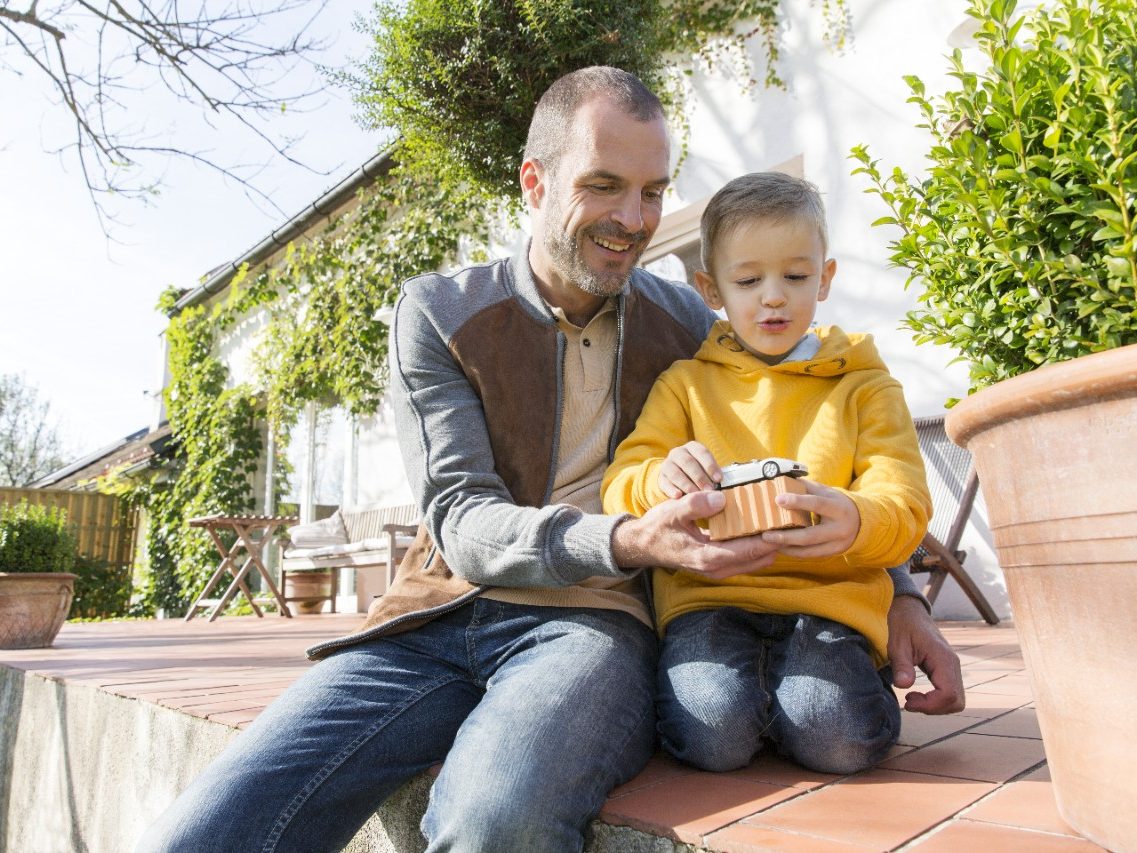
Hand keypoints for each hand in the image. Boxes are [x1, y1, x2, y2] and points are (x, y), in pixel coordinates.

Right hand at [611, 489, 778, 579]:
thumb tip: (721, 498)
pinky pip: (744, 560)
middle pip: (755, 560)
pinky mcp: (716, 565)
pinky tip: (764, 534)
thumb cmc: (657, 528)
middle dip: (774, 545)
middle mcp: (715, 568)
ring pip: (752, 563)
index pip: (746, 551)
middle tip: (791, 526)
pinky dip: (756, 550)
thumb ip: (695, 504)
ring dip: (767, 549)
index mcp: (706, 556)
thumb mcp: (672, 511)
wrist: (644, 545)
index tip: (784, 526)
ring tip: (784, 529)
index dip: (768, 540)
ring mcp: (716, 569)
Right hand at [658, 441, 720, 498]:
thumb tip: (721, 489)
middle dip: (700, 477)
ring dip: (687, 484)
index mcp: (692, 448)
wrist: (676, 480)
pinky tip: (679, 496)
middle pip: (688, 462)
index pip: (702, 452)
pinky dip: (672, 490)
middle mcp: (678, 453)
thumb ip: (713, 477)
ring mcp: (667, 464)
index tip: (719, 479)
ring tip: (696, 495)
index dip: (711, 465)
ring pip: (675, 472)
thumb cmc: (698, 476)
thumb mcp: (706, 471)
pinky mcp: (660, 478)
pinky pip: (665, 483)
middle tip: (709, 490)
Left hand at [760, 480, 859, 558]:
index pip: (817, 504)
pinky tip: (781, 547)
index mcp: (838, 507)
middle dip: (786, 536)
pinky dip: (794, 552)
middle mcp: (839, 528)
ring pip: (809, 549)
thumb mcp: (826, 491)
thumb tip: (781, 478)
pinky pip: (811, 555)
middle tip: (766, 534)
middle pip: (810, 535)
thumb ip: (806, 486)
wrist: (860, 521)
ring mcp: (838, 543)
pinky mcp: (833, 553)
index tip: (778, 499)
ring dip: (787, 547)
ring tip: (769, 542)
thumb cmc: (835, 503)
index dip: (798, 501)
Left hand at [887, 594, 964, 713]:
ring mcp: (953, 668)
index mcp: (943, 659)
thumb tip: (904, 686)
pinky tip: (918, 694)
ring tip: (912, 698)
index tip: (908, 700)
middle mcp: (953, 665)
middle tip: (909, 701)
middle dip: (934, 708)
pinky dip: (937, 700)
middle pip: (957, 701)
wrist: (909, 612)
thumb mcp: (897, 644)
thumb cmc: (903, 625)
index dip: (930, 705)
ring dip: (935, 706)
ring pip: (956, 700)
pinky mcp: (948, 671)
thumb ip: (901, 665)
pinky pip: (950, 693)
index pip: (949, 694)